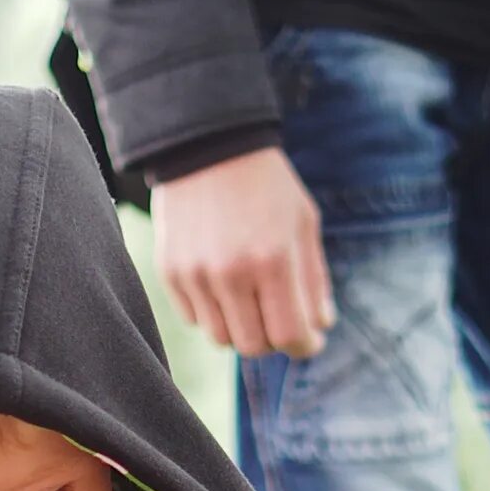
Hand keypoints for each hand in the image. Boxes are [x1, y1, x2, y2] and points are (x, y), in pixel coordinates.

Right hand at [150, 147, 333, 358]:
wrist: (207, 144)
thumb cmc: (266, 184)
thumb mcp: (303, 223)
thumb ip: (314, 280)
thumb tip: (320, 327)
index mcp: (272, 260)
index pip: (289, 335)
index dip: (304, 345)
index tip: (309, 340)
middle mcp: (231, 273)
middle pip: (254, 346)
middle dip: (273, 338)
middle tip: (278, 316)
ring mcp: (195, 275)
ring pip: (221, 338)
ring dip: (241, 327)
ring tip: (250, 298)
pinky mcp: (170, 272)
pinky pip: (194, 318)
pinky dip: (212, 312)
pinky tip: (222, 283)